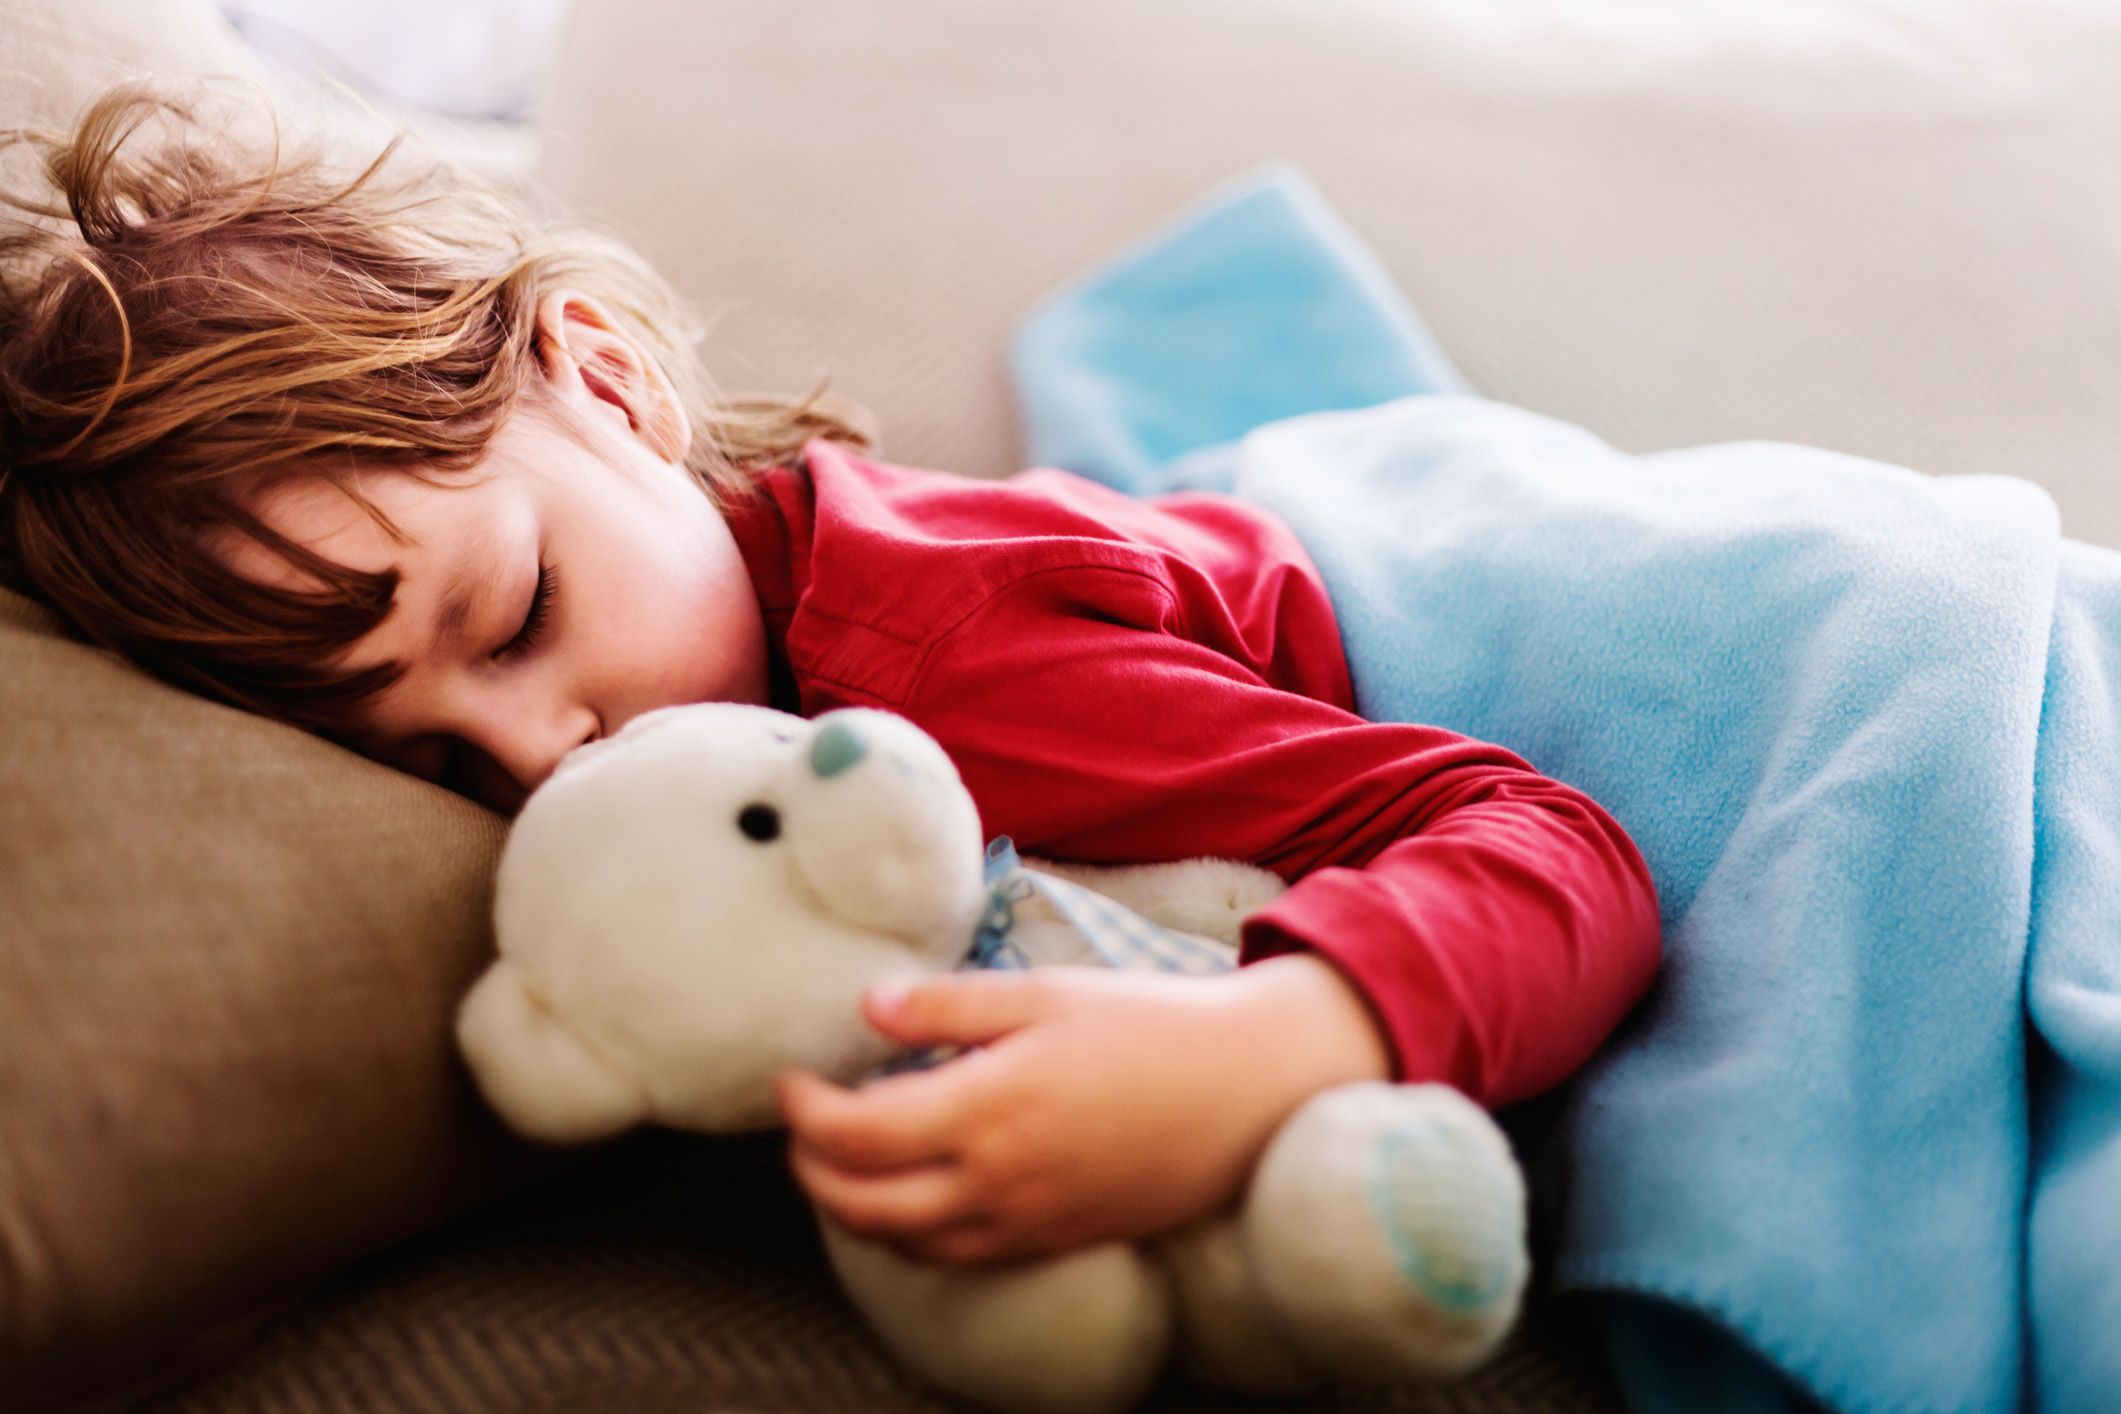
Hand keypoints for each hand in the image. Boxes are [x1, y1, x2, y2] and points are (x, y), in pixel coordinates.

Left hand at [774, 954, 1389, 1265]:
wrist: (1248, 1087)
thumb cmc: (1149, 1024)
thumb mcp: (1046, 993)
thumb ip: (948, 1006)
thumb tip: (868, 1010)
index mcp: (987, 1109)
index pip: (855, 1135)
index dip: (805, 1112)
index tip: (793, 1080)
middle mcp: (998, 1181)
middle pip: (863, 1205)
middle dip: (811, 1171)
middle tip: (801, 1129)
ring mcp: (1029, 1221)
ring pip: (907, 1243)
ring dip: (855, 1211)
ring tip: (844, 1163)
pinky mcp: (1058, 1239)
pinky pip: (961, 1256)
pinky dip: (914, 1235)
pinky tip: (916, 1194)